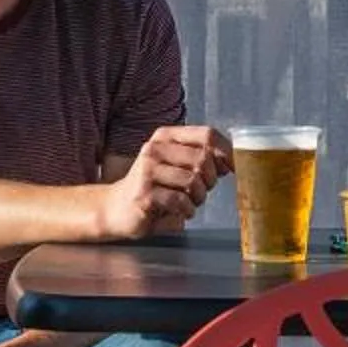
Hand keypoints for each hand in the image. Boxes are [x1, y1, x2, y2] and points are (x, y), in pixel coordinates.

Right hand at [97, 124, 231, 238]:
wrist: (115, 208)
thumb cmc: (153, 187)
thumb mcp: (175, 165)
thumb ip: (199, 158)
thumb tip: (231, 160)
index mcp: (165, 136)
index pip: (207, 134)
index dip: (226, 152)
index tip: (231, 168)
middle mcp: (154, 149)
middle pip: (203, 158)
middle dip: (210, 180)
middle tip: (202, 191)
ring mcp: (147, 170)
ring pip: (193, 181)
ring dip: (199, 198)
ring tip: (190, 203)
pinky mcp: (144, 194)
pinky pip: (180, 200)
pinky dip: (187, 210)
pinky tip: (181, 212)